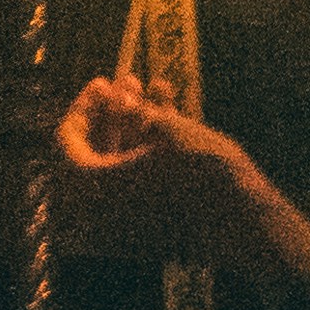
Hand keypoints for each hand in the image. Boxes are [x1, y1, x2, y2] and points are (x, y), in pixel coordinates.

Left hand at [57, 73, 309, 289]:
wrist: (243, 223)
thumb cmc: (199, 172)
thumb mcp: (162, 128)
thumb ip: (132, 110)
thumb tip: (118, 96)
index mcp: (86, 188)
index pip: (67, 138)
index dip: (84, 104)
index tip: (102, 81)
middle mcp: (96, 211)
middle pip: (94, 151)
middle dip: (113, 111)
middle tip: (128, 82)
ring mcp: (122, 223)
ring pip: (120, 164)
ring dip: (135, 125)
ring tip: (156, 87)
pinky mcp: (148, 228)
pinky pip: (137, 183)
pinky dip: (149, 151)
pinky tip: (172, 115)